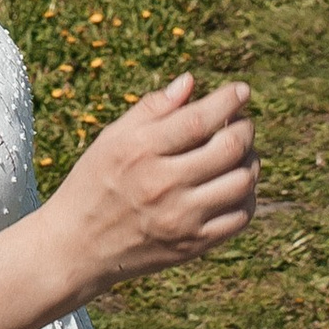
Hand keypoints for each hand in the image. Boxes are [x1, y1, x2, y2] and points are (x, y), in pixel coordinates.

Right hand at [45, 72, 257, 288]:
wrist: (77, 247)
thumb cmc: (94, 184)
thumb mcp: (111, 139)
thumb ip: (151, 109)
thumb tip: (190, 81)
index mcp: (140, 151)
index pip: (198, 119)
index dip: (228, 101)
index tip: (242, 90)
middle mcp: (162, 184)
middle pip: (229, 148)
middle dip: (245, 128)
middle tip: (242, 123)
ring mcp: (180, 218)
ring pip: (242, 182)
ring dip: (250, 161)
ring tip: (241, 154)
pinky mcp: (192, 245)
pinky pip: (240, 217)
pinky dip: (247, 196)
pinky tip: (235, 185)